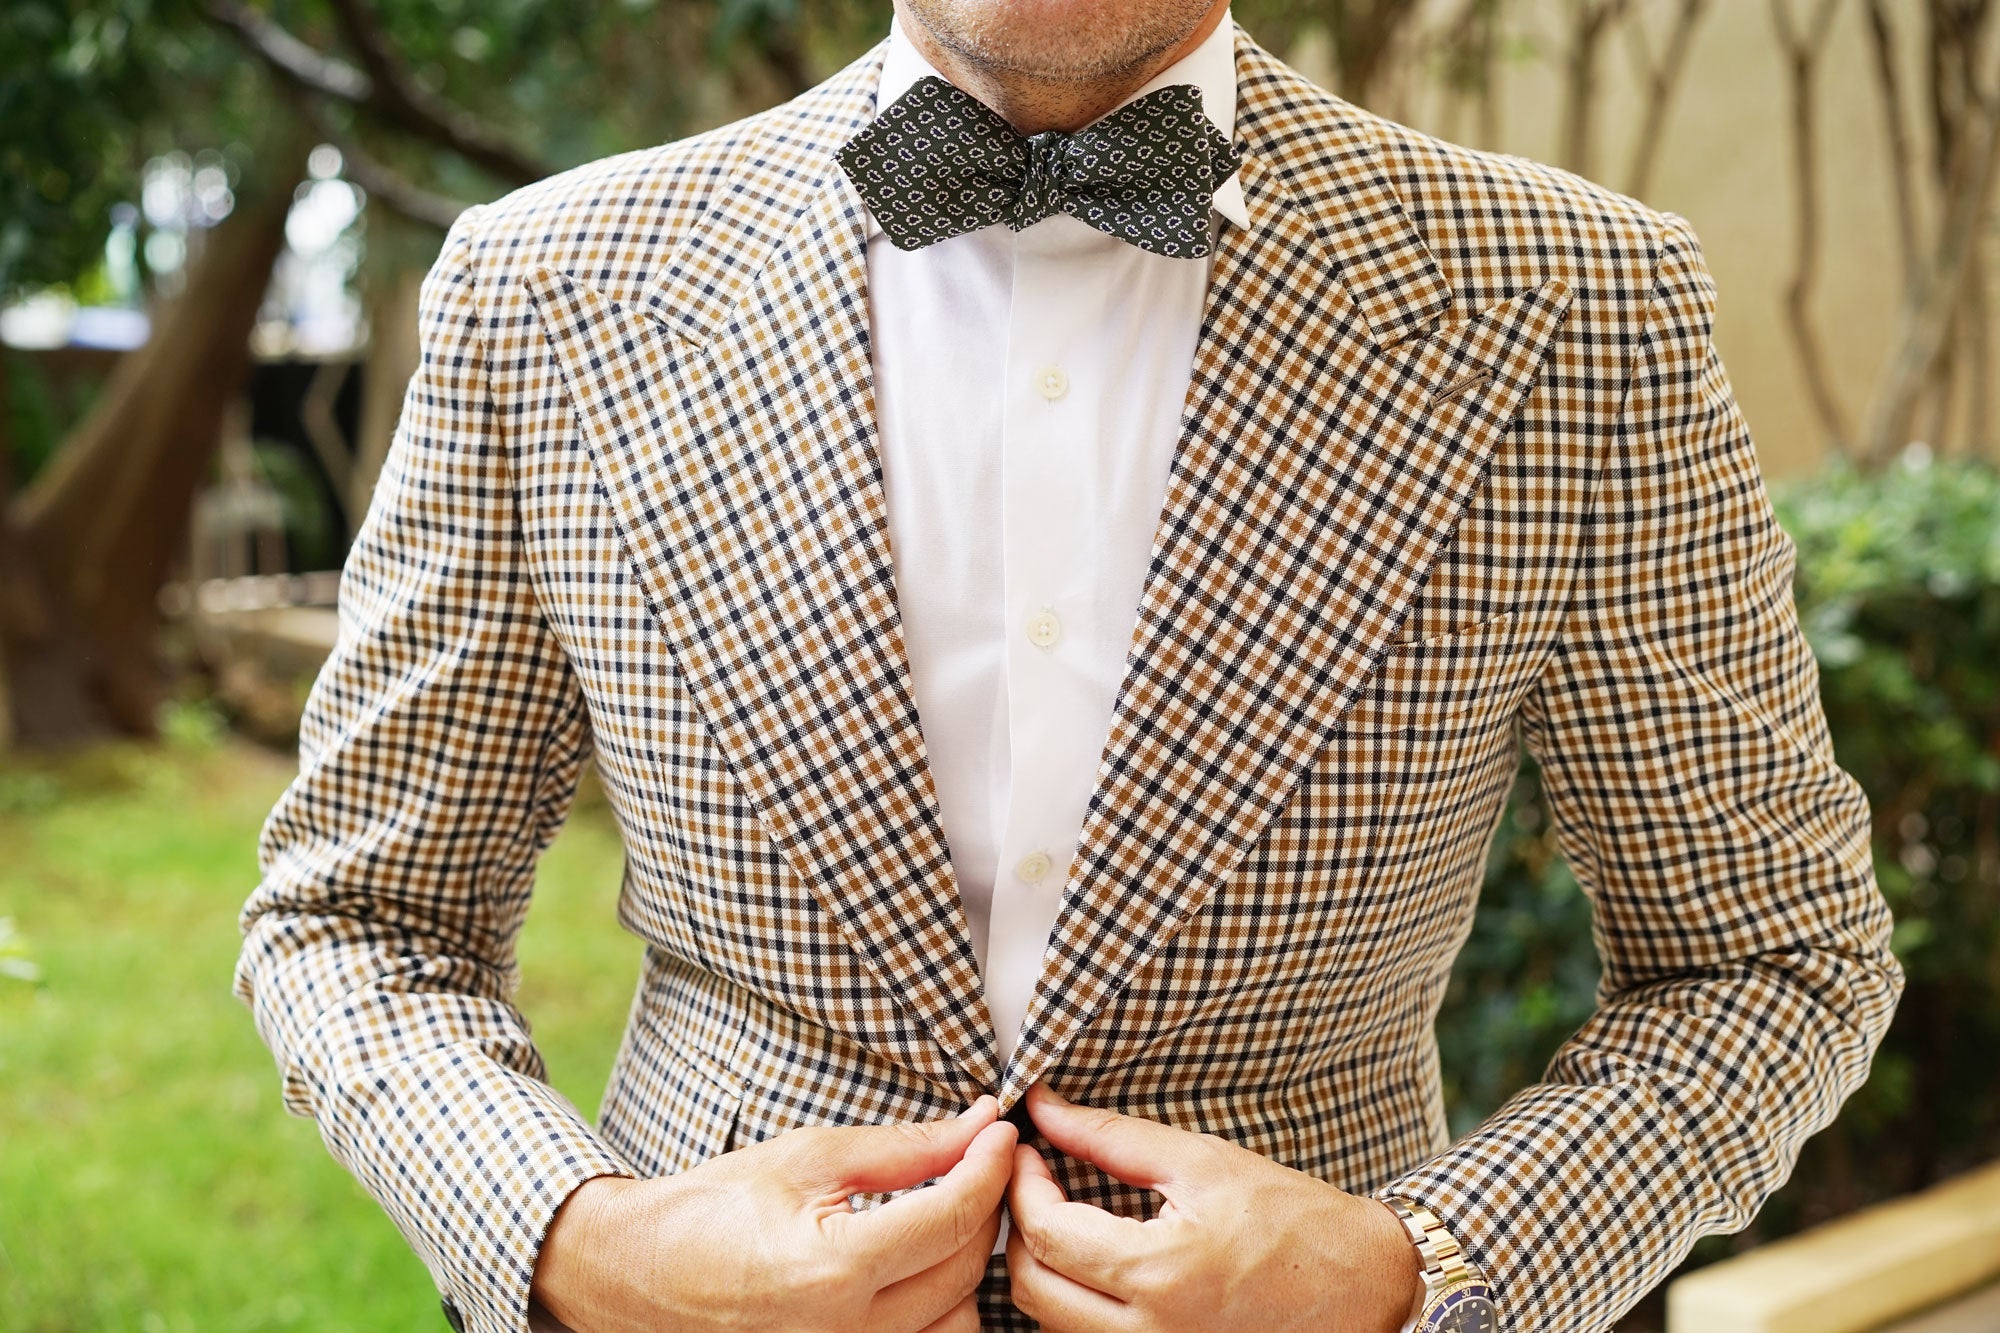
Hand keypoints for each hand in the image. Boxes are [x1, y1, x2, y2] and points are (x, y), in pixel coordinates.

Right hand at [530, 1093, 1017, 1331]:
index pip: (953, 1217)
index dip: (989, 1166)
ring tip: (947, 1214)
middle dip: (983, 1208)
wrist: (643, 1271)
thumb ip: (905, 1149)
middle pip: (966, 1270)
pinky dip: (938, 1305)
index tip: (1000, 1132)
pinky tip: (922, 1264)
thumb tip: (976, 1127)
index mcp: (834, 1270)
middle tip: (979, 1161)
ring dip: (964, 1263)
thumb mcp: (810, 1157)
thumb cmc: (716, 1207)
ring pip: (957, 1319)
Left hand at [1005, 1082, 1421, 1331]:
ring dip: (1041, 1267)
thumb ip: (1111, 1137)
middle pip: (1030, 1287)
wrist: (1362, 1286)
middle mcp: (1149, 1331)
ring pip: (1050, 1322)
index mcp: (1159, 1272)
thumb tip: (1045, 1108)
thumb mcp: (1202, 1161)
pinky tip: (1091, 1261)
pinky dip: (1071, 1302)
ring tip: (1062, 1216)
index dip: (1020, 1184)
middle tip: (1035, 1181)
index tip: (1027, 1150)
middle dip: (1017, 1228)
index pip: (1044, 1233)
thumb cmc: (1292, 1220)